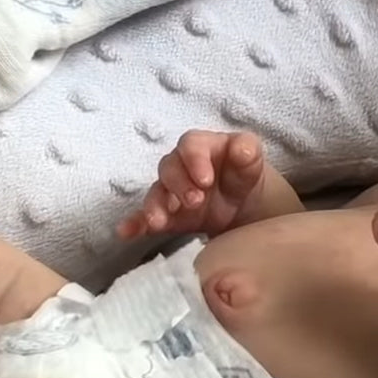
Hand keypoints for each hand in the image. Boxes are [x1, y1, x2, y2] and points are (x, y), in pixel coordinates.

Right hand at [117, 130, 266, 239]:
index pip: (191, 145)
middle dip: (179, 185)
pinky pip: (144, 219)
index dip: (195, 160)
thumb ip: (247, 151)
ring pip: (155, 194)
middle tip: (195, 202)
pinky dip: (134, 225)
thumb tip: (242, 150)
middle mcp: (181, 167)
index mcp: (201, 148)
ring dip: (155, 206)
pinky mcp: (167, 217)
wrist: (246, 205)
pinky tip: (126, 233)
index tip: (206, 180)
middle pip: (169, 169)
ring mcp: (171, 192)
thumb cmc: (244, 176)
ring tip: (159, 222)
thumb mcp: (252, 162)